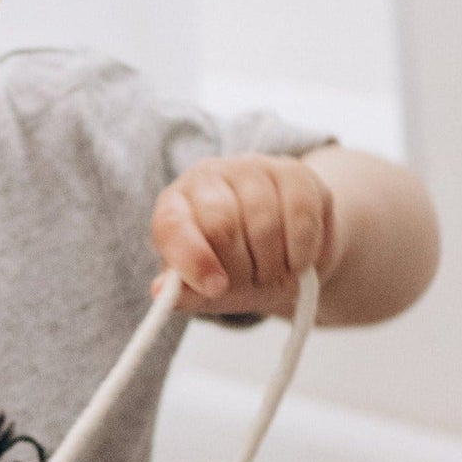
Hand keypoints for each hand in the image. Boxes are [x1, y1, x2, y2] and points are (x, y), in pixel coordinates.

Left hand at [151, 153, 334, 316]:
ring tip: (273, 274)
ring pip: (264, 222)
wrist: (281, 252)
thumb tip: (160, 290)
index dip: (194, 259)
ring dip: (272, 264)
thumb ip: (183, 293)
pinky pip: (301, 215)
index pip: (174, 226)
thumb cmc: (230, 269)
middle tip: (251, 285)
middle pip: (222, 224)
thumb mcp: (203, 290)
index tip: (215, 289)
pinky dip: (301, 251)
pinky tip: (298, 262)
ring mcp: (251, 168)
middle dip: (240, 268)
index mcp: (174, 206)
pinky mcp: (294, 172)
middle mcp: (208, 176)